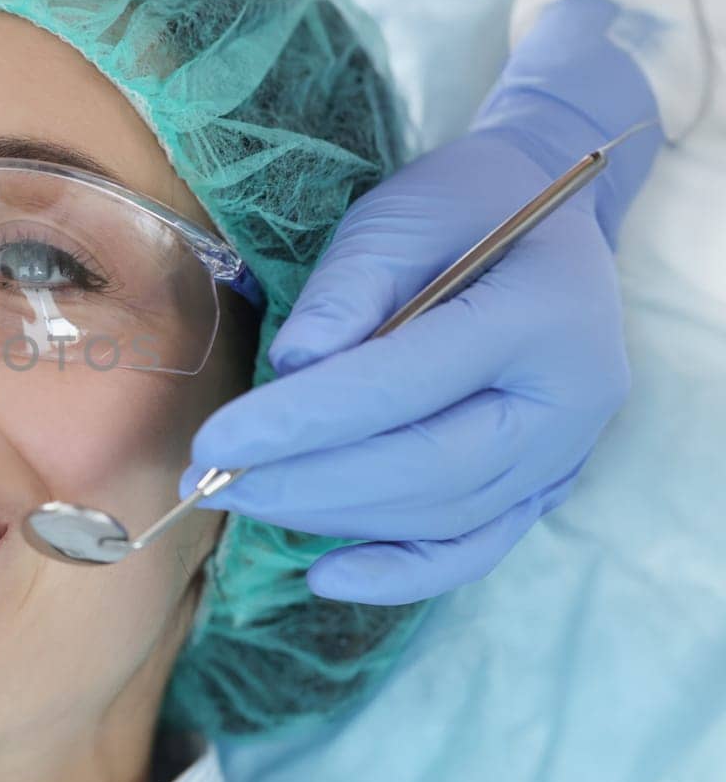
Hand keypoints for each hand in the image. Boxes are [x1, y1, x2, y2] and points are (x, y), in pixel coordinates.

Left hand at [185, 0, 661, 604]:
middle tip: (214, 482)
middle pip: (425, 469)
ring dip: (334, 518)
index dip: (300, 422)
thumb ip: (348, 289)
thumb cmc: (462, 206)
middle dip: (306, 484)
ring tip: (246, 499)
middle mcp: (567, 400)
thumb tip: (292, 367)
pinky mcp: (545, 485)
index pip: (400, 386)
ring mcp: (565, 452)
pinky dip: (401, 573)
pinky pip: (474, 548)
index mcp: (536, 317)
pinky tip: (325, 575)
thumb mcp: (399, 216)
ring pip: (441, 516)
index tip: (214, 442)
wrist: (548, 216)